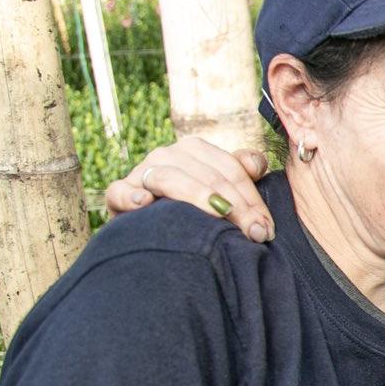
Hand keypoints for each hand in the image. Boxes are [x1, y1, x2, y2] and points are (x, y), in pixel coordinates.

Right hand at [104, 137, 273, 242]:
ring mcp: (142, 173)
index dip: (252, 199)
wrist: (151, 232)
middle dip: (235, 207)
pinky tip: (143, 203)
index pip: (232, 170)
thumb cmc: (194, 210)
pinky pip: (120, 192)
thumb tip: (256, 165)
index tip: (266, 228)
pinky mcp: (118, 194)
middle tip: (254, 235)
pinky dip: (130, 196)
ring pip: (172, 178)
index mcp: (195, 150)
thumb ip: (242, 172)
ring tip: (219, 217)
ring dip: (198, 198)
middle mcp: (168, 155)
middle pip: (208, 176)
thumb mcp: (221, 190)